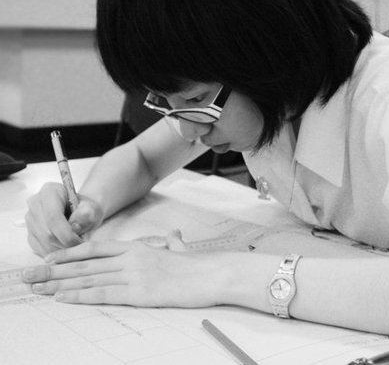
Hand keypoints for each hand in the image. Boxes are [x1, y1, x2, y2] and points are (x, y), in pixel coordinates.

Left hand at [22, 232, 223, 307]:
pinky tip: (64, 297)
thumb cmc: (194, 265)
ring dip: (61, 283)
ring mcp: (134, 274)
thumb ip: (170, 243)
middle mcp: (131, 258)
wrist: (211, 274)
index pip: (95, 248)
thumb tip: (174, 236)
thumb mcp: (177, 250)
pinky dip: (81, 295)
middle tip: (31, 276)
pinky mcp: (140, 293)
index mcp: (136, 248)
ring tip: (38, 288)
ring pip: (90, 277)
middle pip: (86, 263)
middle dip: (55, 270)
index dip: (69, 253)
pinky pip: (104, 293)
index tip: (49, 259)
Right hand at [25, 182, 104, 256]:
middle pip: (46, 232)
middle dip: (65, 243)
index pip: (53, 216)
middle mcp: (35, 204)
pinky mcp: (30, 234)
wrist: (81, 212)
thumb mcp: (92, 208)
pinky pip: (39, 249)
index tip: (79, 241)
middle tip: (80, 244)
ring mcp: (30, 220)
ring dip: (61, 249)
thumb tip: (75, 226)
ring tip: (75, 243)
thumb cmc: (86, 209)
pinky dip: (55, 253)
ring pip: (43, 243)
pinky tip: (66, 247)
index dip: (66, 233)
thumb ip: (86, 215)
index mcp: (50, 191)